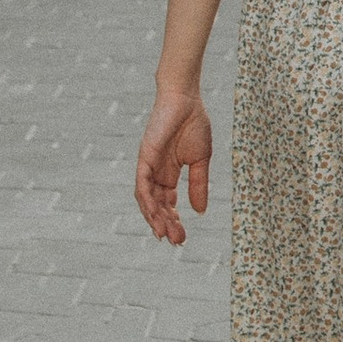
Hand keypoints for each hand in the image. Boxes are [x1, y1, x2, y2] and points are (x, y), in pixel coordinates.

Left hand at [136, 87, 213, 244]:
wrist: (186, 100)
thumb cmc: (194, 124)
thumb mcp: (200, 161)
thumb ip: (198, 185)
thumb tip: (200, 211)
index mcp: (169, 175)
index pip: (167, 204)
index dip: (173, 221)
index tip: (182, 237)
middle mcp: (155, 174)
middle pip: (157, 206)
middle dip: (166, 224)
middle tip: (177, 241)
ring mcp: (148, 167)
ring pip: (146, 199)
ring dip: (155, 218)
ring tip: (164, 234)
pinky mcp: (144, 158)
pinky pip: (142, 183)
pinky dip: (147, 200)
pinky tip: (155, 214)